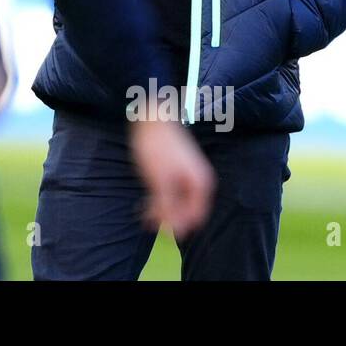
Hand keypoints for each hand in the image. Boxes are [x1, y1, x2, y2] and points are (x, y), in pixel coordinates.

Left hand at [128, 119, 214, 239]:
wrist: (152, 115)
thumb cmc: (156, 146)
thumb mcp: (159, 181)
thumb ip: (168, 206)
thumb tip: (173, 229)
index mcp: (201, 184)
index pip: (196, 216)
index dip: (179, 226)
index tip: (161, 230)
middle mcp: (200, 180)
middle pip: (188, 209)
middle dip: (169, 217)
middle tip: (148, 221)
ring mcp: (190, 174)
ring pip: (179, 200)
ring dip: (163, 208)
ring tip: (144, 212)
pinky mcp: (179, 170)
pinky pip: (174, 190)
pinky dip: (162, 197)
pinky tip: (148, 200)